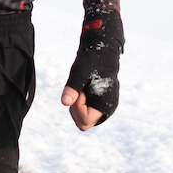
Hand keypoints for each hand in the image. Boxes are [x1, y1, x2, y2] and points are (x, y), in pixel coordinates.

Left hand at [65, 11, 123, 125]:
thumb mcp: (79, 72)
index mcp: (106, 104)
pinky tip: (84, 90)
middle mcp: (108, 109)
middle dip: (77, 109)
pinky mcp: (102, 104)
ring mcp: (106, 108)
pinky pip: (86, 113)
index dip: (77, 106)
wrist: (102, 49)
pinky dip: (81, 105)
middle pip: (83, 123)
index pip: (85, 120)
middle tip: (80, 90)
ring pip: (83, 120)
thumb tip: (64, 103)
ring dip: (78, 107)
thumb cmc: (91, 59)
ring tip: (83, 88)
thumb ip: (72, 88)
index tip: (81, 89)